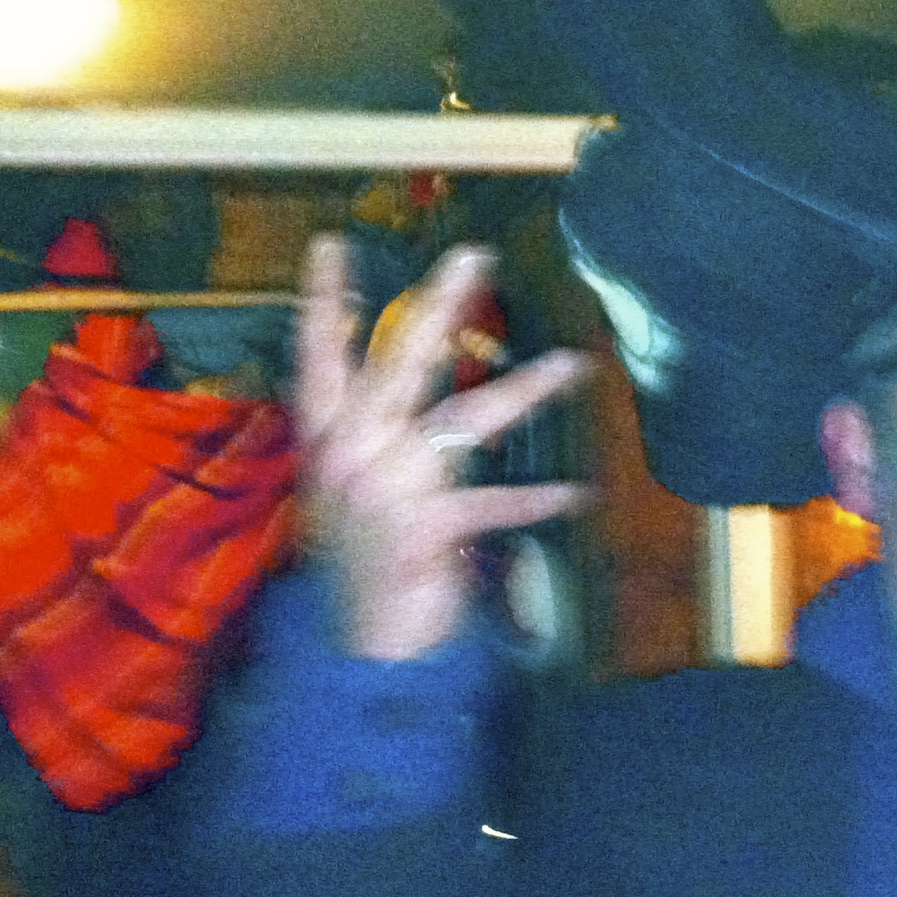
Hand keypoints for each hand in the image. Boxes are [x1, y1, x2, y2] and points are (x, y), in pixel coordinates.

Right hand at [295, 235, 593, 659]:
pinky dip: (539, 502)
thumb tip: (402, 399)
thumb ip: (368, 447)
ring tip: (575, 365)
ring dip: (527, 391)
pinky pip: (495, 504)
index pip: (316, 358)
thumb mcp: (347, 499)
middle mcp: (351, 454)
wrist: (355, 651)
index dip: (323, 302)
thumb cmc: (361, 569)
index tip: (332, 244)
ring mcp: (385, 489)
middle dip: (439, 306)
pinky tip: (580, 496)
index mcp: (326, 442)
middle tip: (474, 254)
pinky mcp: (423, 529)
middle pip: (399, 364)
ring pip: (466, 420)